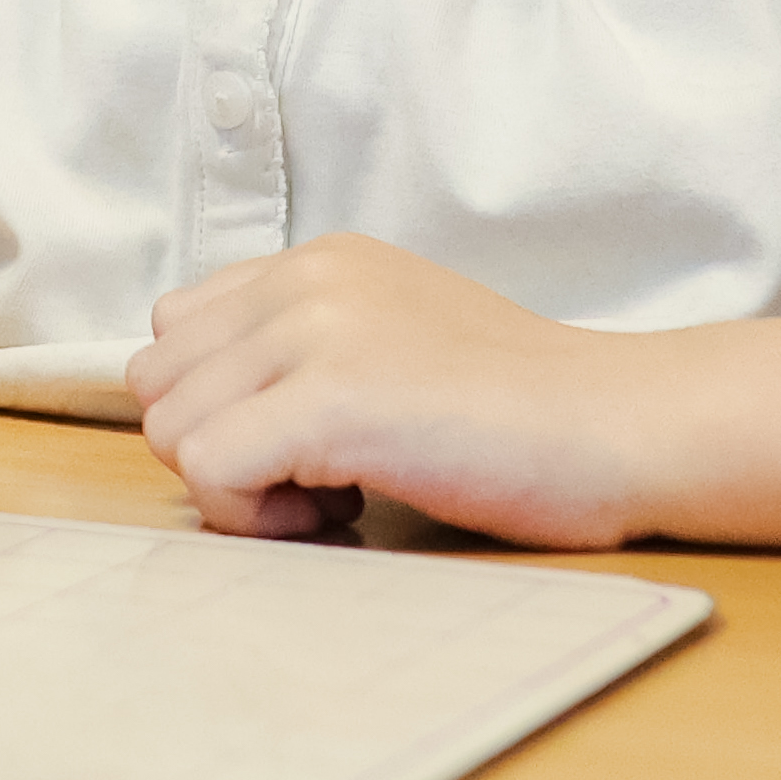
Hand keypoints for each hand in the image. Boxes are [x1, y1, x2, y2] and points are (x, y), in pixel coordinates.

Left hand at [129, 232, 660, 547]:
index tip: (302, 442)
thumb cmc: (522, 411)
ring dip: (238, 488)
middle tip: (316, 478)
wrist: (622, 426)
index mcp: (318, 262)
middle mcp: (305, 282)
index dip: (222, 405)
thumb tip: (214, 416)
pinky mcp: (331, 401)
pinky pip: (209, 471)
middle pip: (158, 383)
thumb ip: (308, 348)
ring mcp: (315, 335)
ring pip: (171, 430)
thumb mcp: (399, 337)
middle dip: (218, 448)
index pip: (177, 330)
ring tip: (338, 492)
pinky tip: (343, 512)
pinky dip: (256, 517)